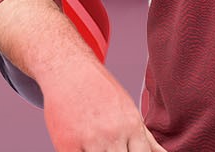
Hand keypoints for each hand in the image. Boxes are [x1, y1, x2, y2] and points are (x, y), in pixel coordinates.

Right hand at [42, 63, 165, 151]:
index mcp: (131, 127)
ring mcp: (89, 140)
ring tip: (98, 145)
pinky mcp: (67, 144)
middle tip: (113, 148)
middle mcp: (112, 134)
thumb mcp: (129, 111)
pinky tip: (83, 148)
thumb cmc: (101, 92)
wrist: (69, 70)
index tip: (127, 151)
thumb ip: (148, 140)